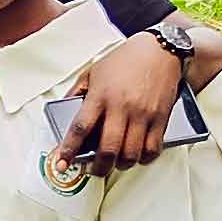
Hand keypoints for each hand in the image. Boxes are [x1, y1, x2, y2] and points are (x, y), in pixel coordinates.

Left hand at [60, 31, 186, 168]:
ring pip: (131, 154)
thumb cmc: (126, 60)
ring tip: (115, 163)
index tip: (61, 164)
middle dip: (98, 168)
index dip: (68, 150)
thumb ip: (77, 92)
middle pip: (108, 149)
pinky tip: (137, 156)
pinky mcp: (161, 118)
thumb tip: (63, 112)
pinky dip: (143, 159)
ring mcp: (143, 114)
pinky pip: (152, 149)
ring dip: (121, 165)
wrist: (161, 49)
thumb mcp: (94, 71)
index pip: (80, 128)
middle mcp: (122, 107)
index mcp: (101, 95)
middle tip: (93, 171)